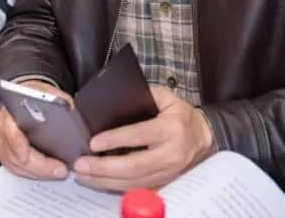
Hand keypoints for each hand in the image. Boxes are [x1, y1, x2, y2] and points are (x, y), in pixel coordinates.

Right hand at [0, 80, 71, 180]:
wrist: (20, 95)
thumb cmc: (32, 94)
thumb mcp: (46, 91)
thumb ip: (57, 100)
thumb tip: (69, 111)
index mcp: (9, 113)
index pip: (10, 130)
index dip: (17, 144)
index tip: (26, 155)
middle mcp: (2, 130)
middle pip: (16, 155)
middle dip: (39, 166)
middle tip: (60, 170)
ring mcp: (2, 144)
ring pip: (16, 166)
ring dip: (38, 173)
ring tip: (59, 172)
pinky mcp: (5, 153)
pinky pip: (16, 169)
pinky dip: (32, 173)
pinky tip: (47, 173)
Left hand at [72, 86, 214, 191]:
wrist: (204, 137)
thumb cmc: (180, 114)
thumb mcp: (165, 97)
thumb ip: (142, 96)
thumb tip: (112, 102)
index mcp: (171, 128)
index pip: (139, 135)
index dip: (115, 140)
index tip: (93, 142)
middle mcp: (171, 153)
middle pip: (134, 166)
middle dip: (104, 168)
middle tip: (80, 164)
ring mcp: (169, 172)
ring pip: (134, 182)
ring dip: (105, 181)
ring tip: (84, 175)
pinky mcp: (165, 182)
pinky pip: (138, 188)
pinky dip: (116, 187)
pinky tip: (99, 181)